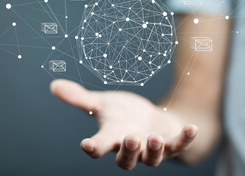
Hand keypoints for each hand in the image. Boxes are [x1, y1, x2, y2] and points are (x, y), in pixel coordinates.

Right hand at [50, 79, 197, 169]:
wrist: (150, 119)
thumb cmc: (124, 114)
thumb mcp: (102, 103)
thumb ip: (80, 98)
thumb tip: (54, 85)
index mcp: (112, 137)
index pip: (99, 147)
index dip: (93, 147)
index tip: (87, 145)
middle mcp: (131, 148)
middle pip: (126, 160)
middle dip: (128, 152)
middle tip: (130, 139)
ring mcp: (151, 149)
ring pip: (152, 159)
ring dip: (153, 151)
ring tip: (153, 139)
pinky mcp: (170, 144)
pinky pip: (178, 146)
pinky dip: (185, 139)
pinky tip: (190, 128)